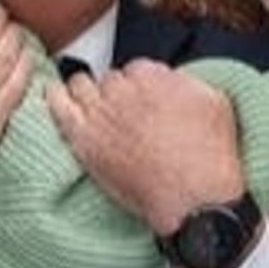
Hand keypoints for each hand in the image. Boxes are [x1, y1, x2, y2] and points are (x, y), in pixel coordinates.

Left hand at [45, 59, 244, 236]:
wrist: (195, 199)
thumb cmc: (210, 155)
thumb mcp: (215, 101)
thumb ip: (187, 82)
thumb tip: (172, 78)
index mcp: (153, 76)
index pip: (135, 68)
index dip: (138, 85)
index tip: (141, 98)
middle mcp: (123, 91)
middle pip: (108, 78)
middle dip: (115, 90)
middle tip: (122, 109)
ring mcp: (101, 115)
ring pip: (81, 85)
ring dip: (86, 91)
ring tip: (89, 100)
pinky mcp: (85, 141)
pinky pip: (59, 108)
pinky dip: (55, 97)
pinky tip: (54, 94)